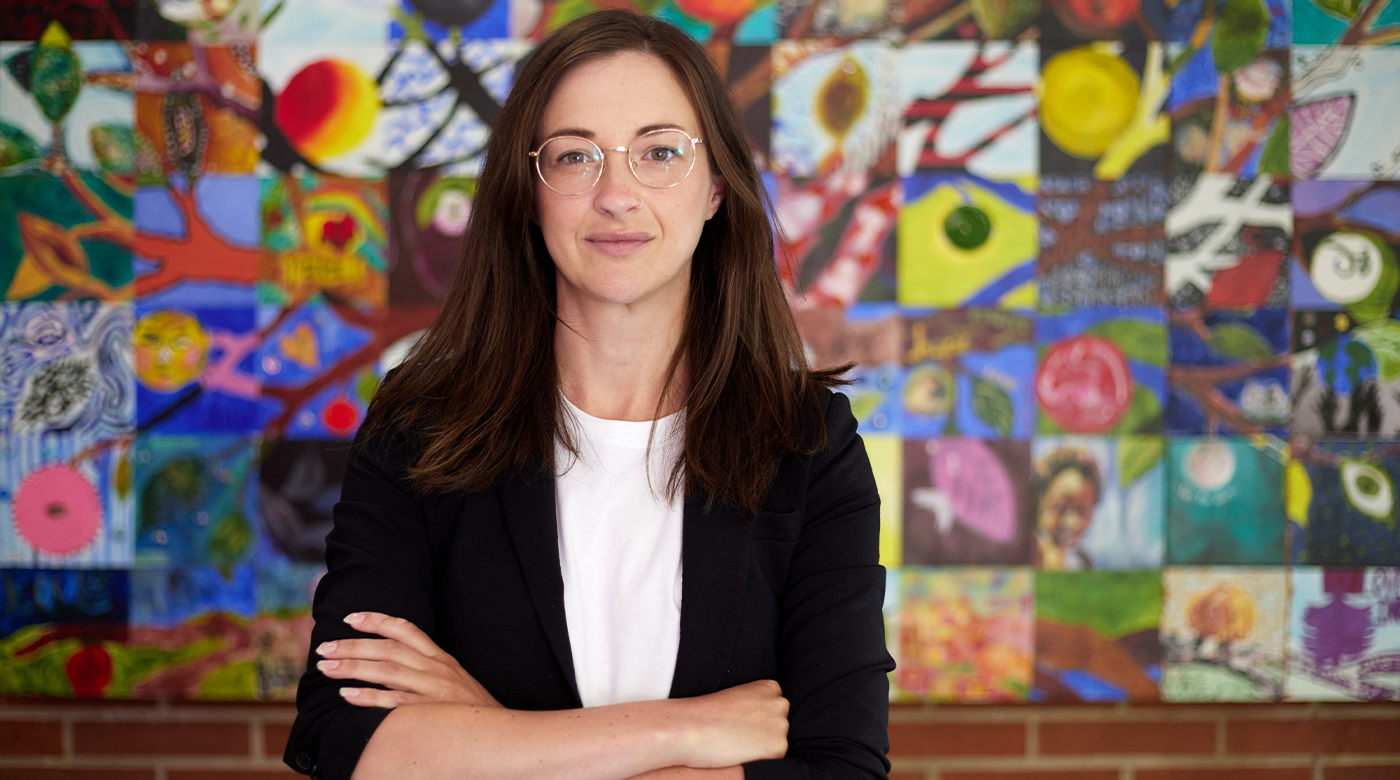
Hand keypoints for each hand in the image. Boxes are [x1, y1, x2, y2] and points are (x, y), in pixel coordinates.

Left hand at [316, 611, 500, 709]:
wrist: (503, 735)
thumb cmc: (474, 712)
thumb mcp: (456, 681)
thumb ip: (429, 670)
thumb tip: (395, 664)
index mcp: (441, 659)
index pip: (406, 630)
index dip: (377, 621)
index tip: (350, 618)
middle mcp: (436, 669)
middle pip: (388, 649)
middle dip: (353, 646)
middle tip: (325, 647)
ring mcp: (434, 691)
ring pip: (387, 671)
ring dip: (353, 667)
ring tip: (327, 667)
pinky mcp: (431, 714)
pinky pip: (394, 703)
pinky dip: (369, 697)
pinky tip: (347, 695)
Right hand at [676, 679, 787, 767]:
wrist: (692, 727)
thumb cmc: (708, 714)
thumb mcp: (739, 697)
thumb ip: (759, 704)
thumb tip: (768, 720)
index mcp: (771, 687)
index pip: (776, 708)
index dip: (759, 718)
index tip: (741, 721)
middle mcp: (781, 703)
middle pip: (781, 724)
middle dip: (765, 731)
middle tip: (739, 733)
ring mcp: (781, 725)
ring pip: (779, 741)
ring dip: (763, 745)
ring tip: (738, 742)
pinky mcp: (777, 746)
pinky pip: (776, 758)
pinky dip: (761, 759)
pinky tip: (741, 752)